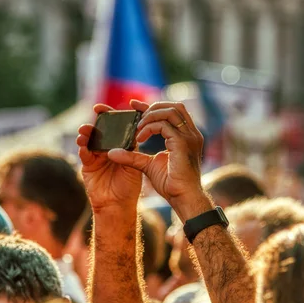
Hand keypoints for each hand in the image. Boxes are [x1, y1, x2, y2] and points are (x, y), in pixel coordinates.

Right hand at [77, 104, 142, 212]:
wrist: (118, 205)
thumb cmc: (130, 187)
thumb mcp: (135, 164)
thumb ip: (131, 149)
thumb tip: (131, 131)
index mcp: (122, 146)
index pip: (118, 127)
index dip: (115, 116)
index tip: (116, 107)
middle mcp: (109, 148)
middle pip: (102, 129)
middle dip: (99, 119)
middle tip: (97, 110)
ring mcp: (97, 156)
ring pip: (91, 139)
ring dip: (88, 132)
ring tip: (86, 129)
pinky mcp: (88, 165)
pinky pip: (84, 153)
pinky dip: (83, 147)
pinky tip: (83, 144)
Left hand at [107, 101, 210, 220]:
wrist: (183, 197)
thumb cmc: (171, 184)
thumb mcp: (149, 165)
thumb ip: (133, 156)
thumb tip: (112, 152)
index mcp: (186, 136)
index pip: (171, 112)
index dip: (152, 106)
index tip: (133, 105)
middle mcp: (191, 134)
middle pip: (174, 106)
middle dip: (152, 107)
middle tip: (135, 114)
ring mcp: (189, 137)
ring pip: (169, 111)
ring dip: (150, 116)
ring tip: (137, 129)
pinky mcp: (183, 143)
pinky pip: (163, 126)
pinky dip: (149, 128)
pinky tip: (139, 138)